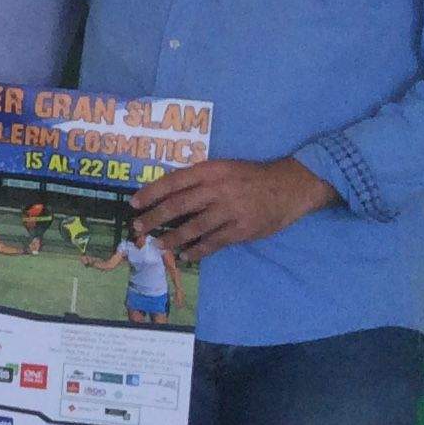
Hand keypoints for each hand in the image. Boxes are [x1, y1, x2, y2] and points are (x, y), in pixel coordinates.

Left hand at [134, 156, 337, 260]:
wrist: (290, 186)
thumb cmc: (251, 177)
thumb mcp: (224, 168)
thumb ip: (199, 180)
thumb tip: (167, 195)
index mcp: (210, 171)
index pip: (173, 182)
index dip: (151, 193)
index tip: (134, 204)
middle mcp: (218, 189)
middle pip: (178, 206)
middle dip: (153, 218)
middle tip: (138, 229)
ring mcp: (230, 211)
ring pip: (193, 228)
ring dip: (172, 238)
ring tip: (158, 245)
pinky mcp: (242, 229)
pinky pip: (213, 242)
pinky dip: (197, 251)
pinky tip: (185, 256)